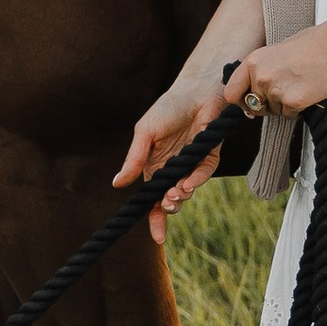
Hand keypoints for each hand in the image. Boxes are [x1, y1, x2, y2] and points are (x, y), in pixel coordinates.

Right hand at [114, 76, 236, 234]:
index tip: (157, 236)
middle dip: (168, 207)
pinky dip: (197, 181)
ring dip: (181, 196)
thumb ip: (134, 159)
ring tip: (176, 192)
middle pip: (170, 199)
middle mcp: (172, 168)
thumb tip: (117, 184)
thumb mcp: (145, 133)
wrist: (197, 89)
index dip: (154, 218)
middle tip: (167, 202)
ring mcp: (191, 163)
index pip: (152, 197)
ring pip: (186, 191)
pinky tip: (189, 182)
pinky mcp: (209, 156)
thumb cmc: (168, 107)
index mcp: (153, 165)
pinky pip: (203, 174)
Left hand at [225, 25, 326, 122]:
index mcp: (253, 61)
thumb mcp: (275, 51)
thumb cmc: (312, 44)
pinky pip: (289, 115)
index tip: (247, 103)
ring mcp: (275, 90)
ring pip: (273, 111)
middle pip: (253, 106)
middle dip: (266, 104)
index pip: (230, 92)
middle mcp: (260, 76)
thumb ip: (261, 71)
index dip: (240, 100)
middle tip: (284, 92)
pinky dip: (298, 109)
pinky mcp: (292, 102)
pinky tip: (307, 92)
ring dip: (284, 105)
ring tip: (300, 85)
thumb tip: (252, 92)